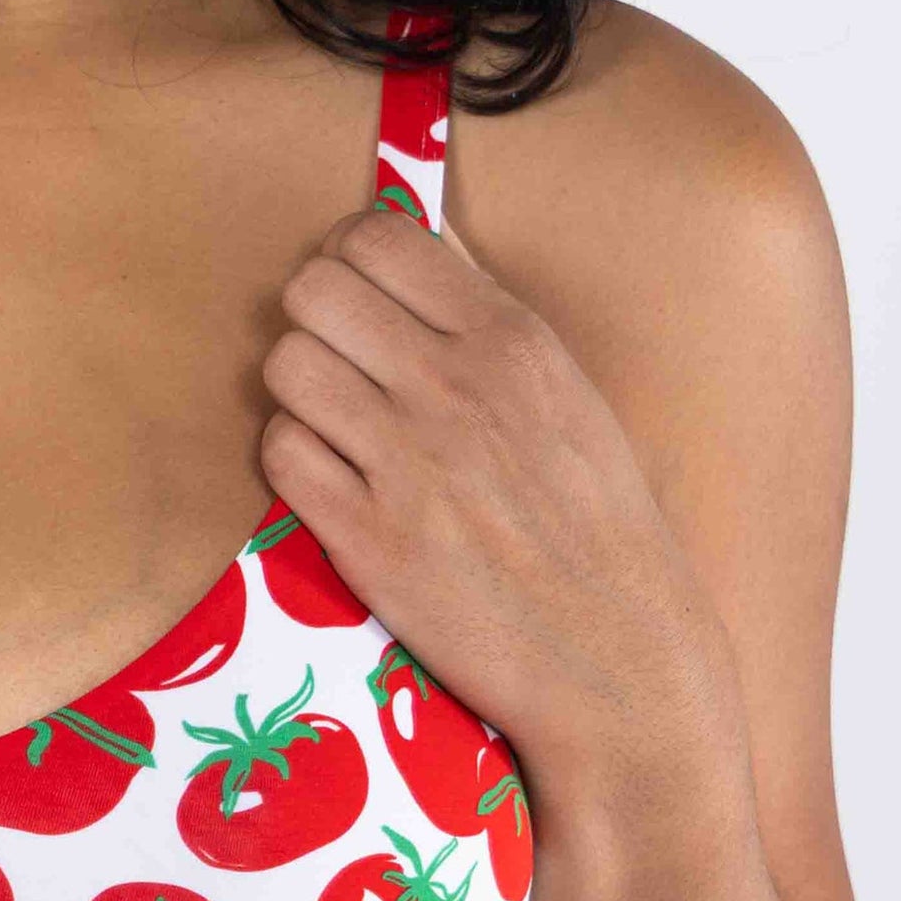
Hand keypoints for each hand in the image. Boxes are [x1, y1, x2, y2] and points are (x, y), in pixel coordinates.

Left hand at [259, 204, 739, 802]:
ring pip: (284, 365)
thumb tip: (421, 239)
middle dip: (311, 320)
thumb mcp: (566, 395)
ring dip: (297, 392)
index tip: (359, 301)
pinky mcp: (367, 538)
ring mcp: (408, 462)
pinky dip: (293, 462)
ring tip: (335, 425)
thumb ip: (486, 320)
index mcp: (511, 341)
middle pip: (311, 289)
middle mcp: (455, 388)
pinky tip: (334, 482)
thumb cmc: (596, 526)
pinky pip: (279, 452)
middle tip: (338, 364)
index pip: (375, 236)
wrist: (622, 663)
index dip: (346, 261)